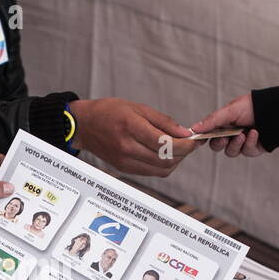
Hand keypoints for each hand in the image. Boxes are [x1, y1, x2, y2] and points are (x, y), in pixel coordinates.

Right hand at [71, 98, 198, 176]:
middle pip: (166, 159)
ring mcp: (125, 161)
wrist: (84, 126)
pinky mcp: (125, 169)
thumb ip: (163, 121)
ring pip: (162, 169)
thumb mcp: (137, 107)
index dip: (185, 144)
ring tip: (178, 148)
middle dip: (184, 153)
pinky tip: (165, 154)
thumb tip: (184, 133)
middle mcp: (127, 147)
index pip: (166, 143)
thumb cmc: (109, 112)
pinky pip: (152, 172)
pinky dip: (164, 165)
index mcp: (131, 127)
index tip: (194, 139)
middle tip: (190, 143)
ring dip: (176, 161)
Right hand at [190, 94, 264, 157]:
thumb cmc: (252, 106)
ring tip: (242, 134)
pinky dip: (249, 142)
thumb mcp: (229, 111)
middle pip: (216, 146)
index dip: (203, 138)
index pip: (208, 134)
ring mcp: (241, 143)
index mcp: (223, 124)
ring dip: (235, 144)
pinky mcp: (252, 149)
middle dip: (219, 143)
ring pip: (230, 152)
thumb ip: (212, 121)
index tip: (198, 140)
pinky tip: (254, 133)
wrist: (275, 111)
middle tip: (224, 138)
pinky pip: (245, 151)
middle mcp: (230, 134)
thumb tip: (194, 128)